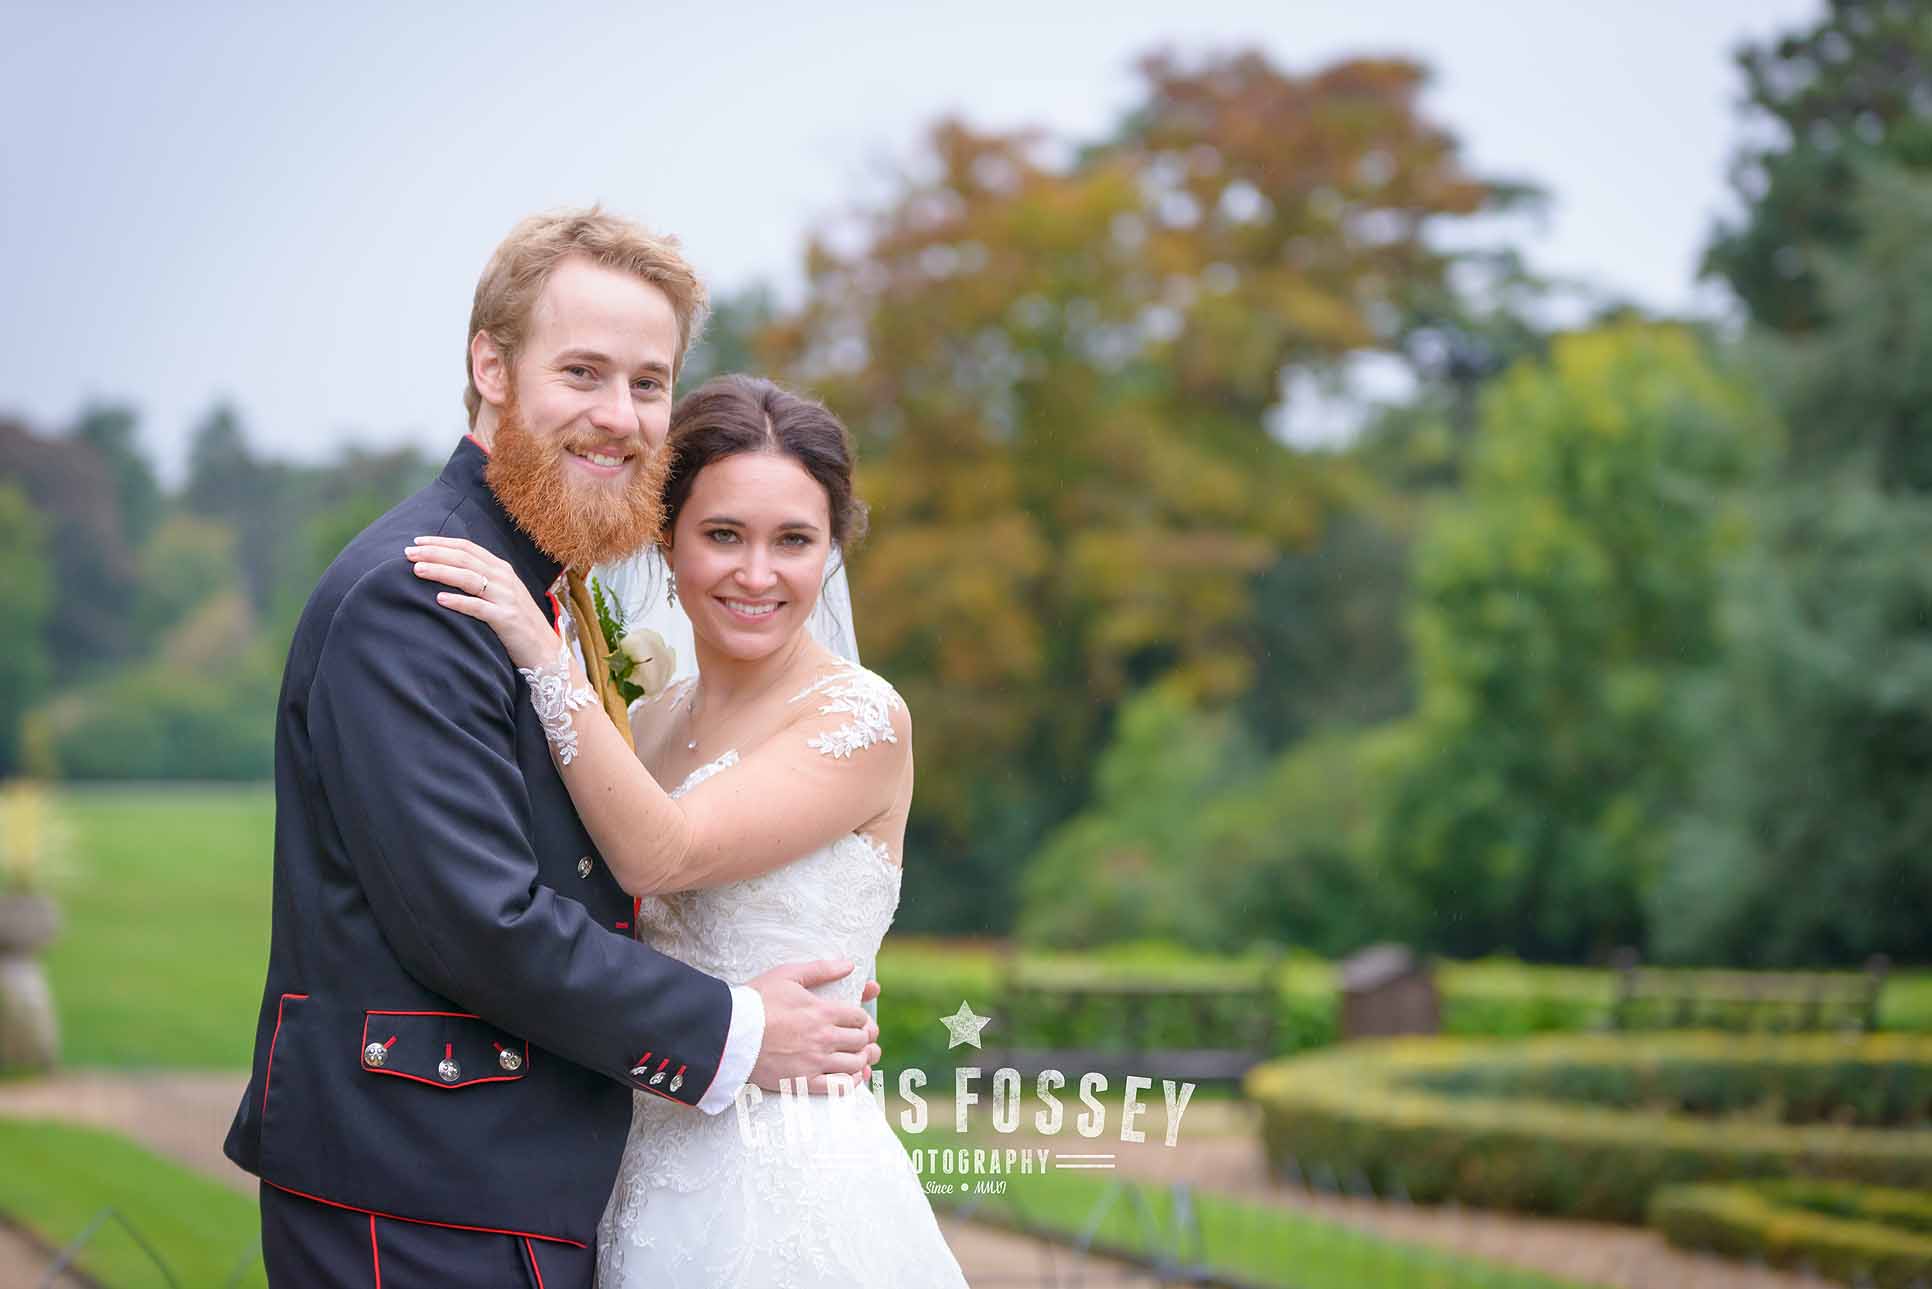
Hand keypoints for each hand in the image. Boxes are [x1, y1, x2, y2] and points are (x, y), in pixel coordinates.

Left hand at [405, 536, 557, 670]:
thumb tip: (448, 569)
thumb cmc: (517, 622)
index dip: (441, 542)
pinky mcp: (506, 619)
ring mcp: (506, 598)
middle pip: (465, 559)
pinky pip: (479, 608)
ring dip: (441, 572)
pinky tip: (440, 599)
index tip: (417, 542)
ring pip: (469, 578)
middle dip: (434, 554)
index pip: (468, 548)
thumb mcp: (501, 594)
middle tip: (408, 554)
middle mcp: (504, 579)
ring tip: (417, 570)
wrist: (544, 650)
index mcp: (502, 569)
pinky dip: (459, 602)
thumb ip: (481, 579)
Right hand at [746, 959, 881, 1094]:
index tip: (859, 1022)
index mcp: (823, 1011)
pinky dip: (852, 1082)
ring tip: (862, 1056)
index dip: (863, 1020)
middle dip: (867, 1038)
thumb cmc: (756, 1000)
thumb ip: (821, 969)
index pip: (859, 1018)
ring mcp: (815, 1062)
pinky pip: (839, 1087)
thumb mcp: (788, 975)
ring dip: (863, 1059)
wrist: (729, 1032)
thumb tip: (850, 965)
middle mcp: (824, 1038)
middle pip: (861, 1041)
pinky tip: (851, 1076)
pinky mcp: (803, 1082)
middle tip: (864, 1039)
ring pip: (855, 1064)